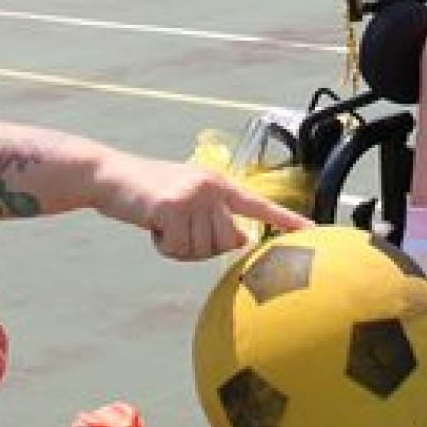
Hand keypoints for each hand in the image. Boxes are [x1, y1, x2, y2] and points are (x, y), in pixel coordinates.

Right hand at [119, 160, 311, 259]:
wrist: (111, 177)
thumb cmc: (151, 194)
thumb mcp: (189, 201)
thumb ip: (216, 218)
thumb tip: (242, 240)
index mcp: (220, 184)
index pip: (260, 205)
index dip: (288, 221)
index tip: (314, 232)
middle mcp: (211, 187)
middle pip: (225, 242)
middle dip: (200, 246)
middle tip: (178, 230)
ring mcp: (192, 194)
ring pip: (201, 249)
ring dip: (180, 247)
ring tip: (165, 224)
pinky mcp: (171, 206)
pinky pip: (179, 248)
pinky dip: (164, 246)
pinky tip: (154, 226)